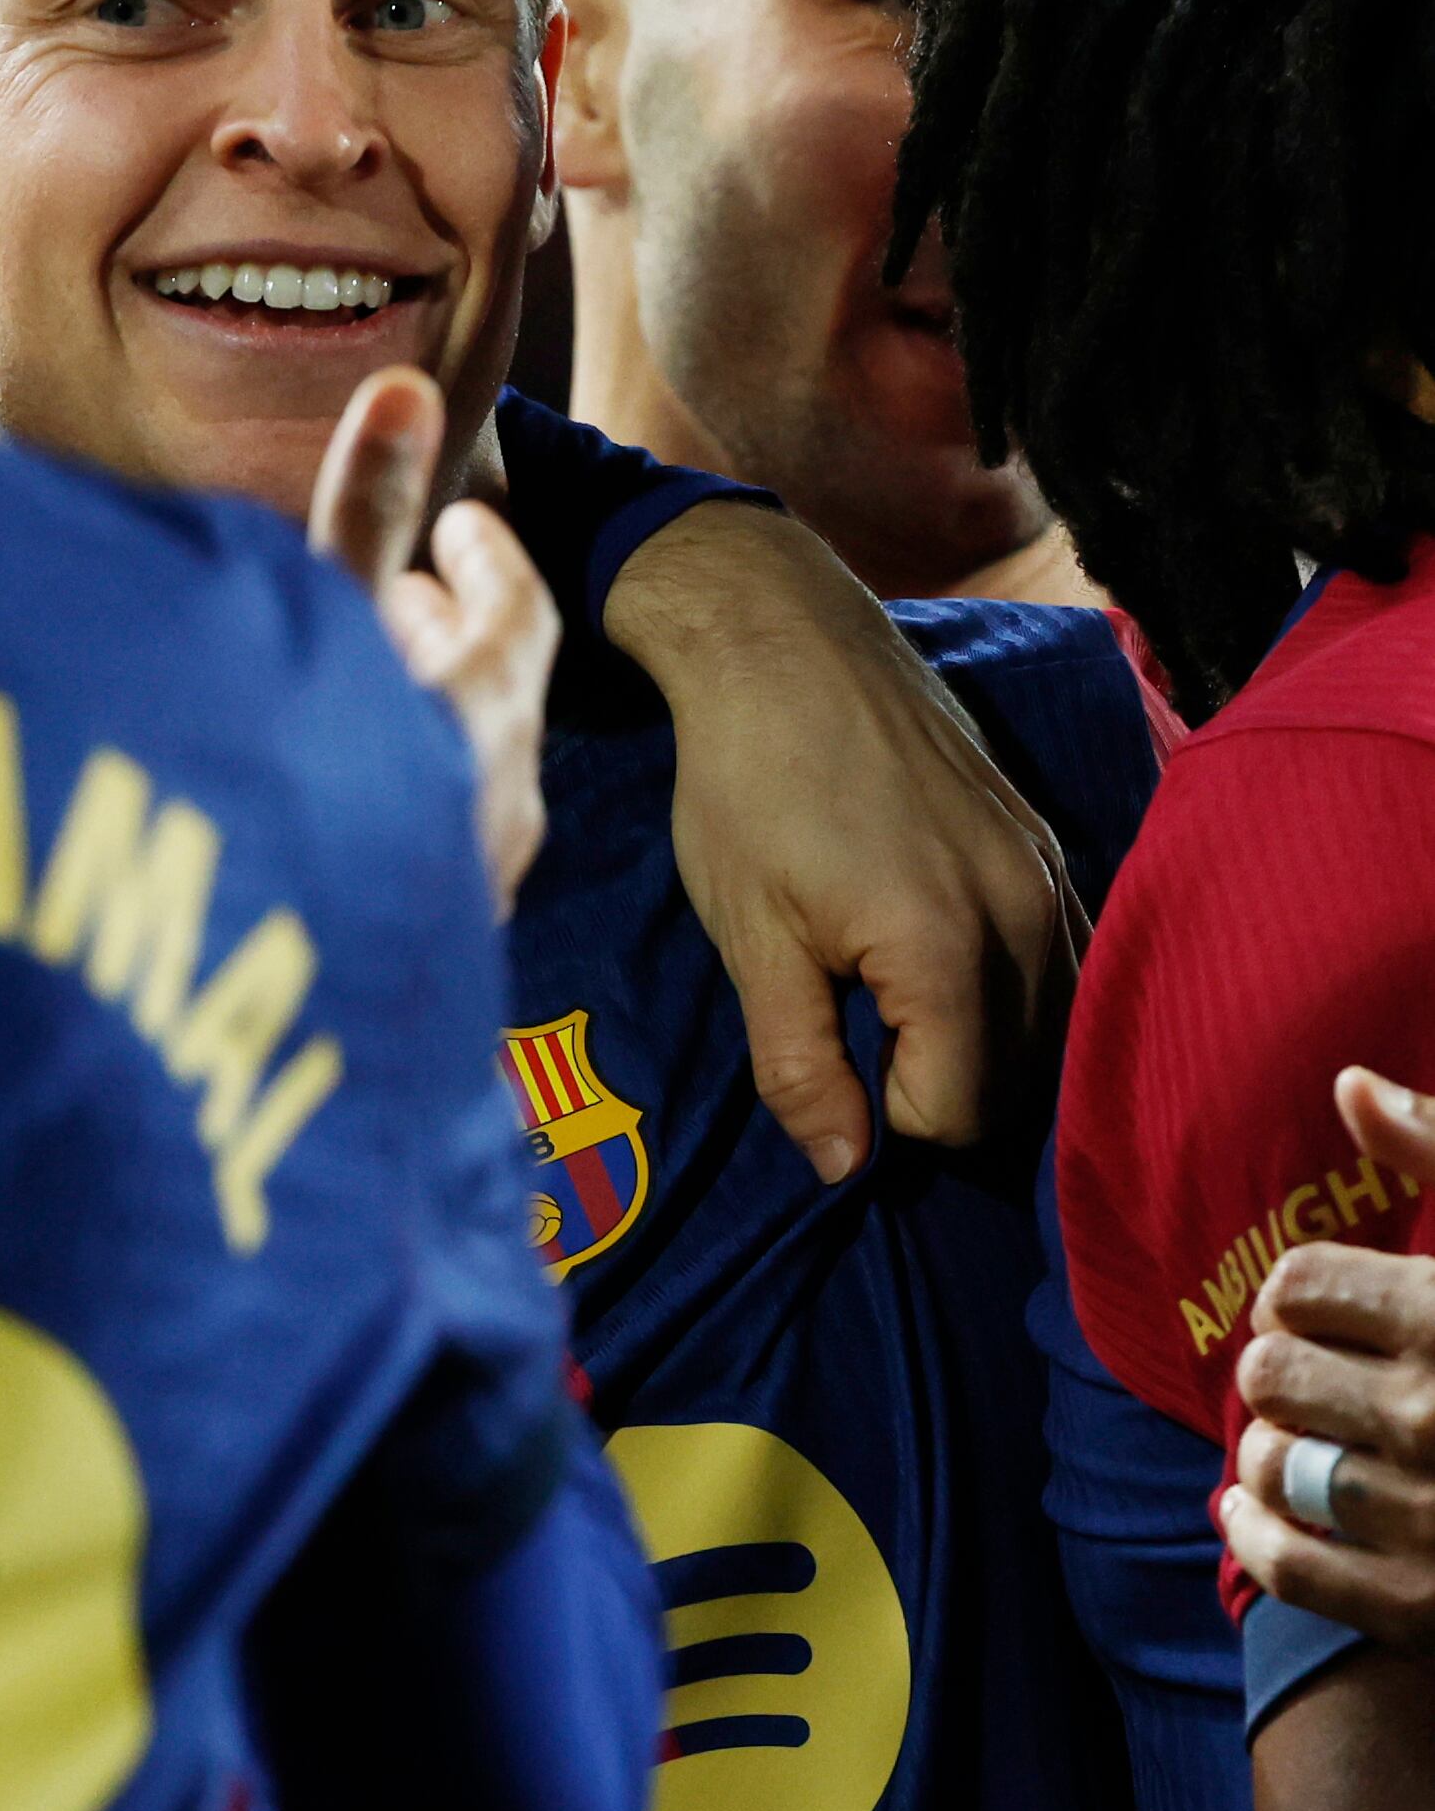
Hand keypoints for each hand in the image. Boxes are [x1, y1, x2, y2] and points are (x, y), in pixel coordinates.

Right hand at [310, 368, 557, 917]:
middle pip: (493, 700)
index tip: (461, 521)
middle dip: (446, 635)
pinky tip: (323, 795)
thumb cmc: (270, 779)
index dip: (488, 559)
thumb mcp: (311, 625)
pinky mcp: (408, 961)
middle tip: (397, 592)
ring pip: (459, 779)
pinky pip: (423, 847)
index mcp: (483, 721)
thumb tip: (410, 380)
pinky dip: (390, 788)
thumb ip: (362, 512)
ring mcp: (456, 897)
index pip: (518, 617)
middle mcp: (492, 811)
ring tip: (349, 683)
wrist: (231, 995)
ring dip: (415, 716)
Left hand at [602, 500, 1078, 1182]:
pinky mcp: (1044, 840)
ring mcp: (1047, 870)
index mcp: (947, 949)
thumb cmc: (746, 784)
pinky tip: (948, 963)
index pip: (956, 1113)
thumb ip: (801, 1067)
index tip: (827, 1056)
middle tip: (853, 1030)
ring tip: (894, 1001)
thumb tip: (845, 1170)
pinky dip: (1017, 989)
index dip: (883, 1114)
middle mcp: (1024, 914)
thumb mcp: (750, 937)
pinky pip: (1065, 958)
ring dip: (982, 1042)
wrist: (781, 640)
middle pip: (1017, 1079)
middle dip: (937, 1085)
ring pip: (1051, 1024)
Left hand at [1225, 1066, 1434, 1645]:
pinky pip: (1292, 1568)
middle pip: (1272, 1371)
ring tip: (1298, 1437)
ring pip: (1272, 1462)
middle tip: (1309, 1375)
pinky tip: (1252, 1512)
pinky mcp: (1431, 1608)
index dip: (1298, 1292)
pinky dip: (1255, 1536)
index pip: (1296, 1286)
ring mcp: (1434, 1520)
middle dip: (1280, 1366)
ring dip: (1269, 1446)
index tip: (1321, 1308)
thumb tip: (1350, 1085)